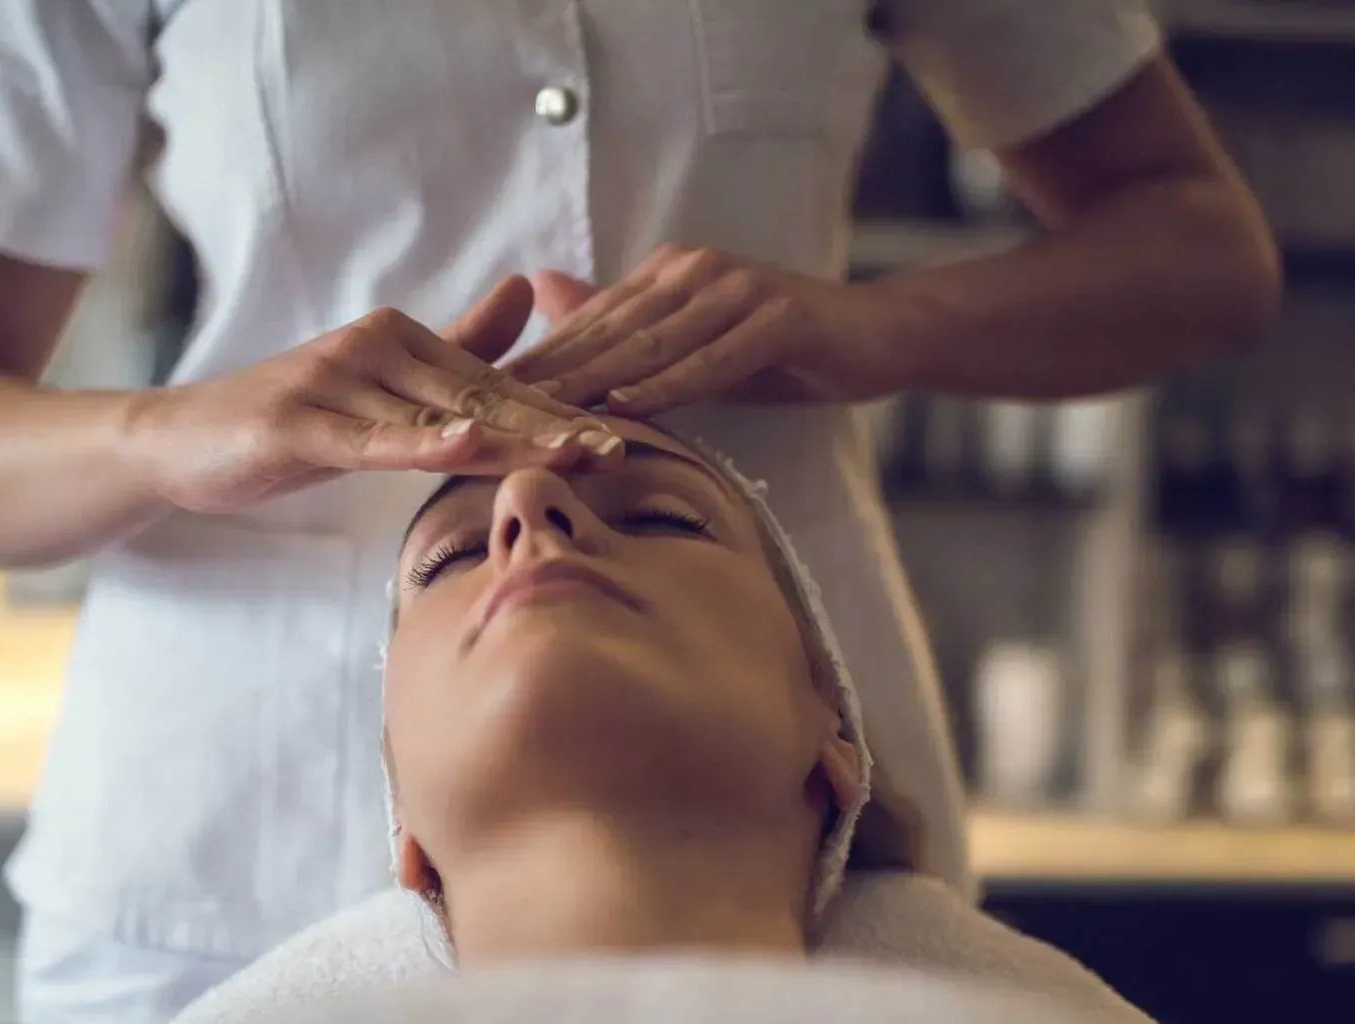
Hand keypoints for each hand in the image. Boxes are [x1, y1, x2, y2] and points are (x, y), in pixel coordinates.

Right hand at [120, 276, 623, 513]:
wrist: (182, 440)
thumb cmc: (290, 420)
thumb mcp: (377, 388)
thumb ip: (453, 345)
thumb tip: (525, 292)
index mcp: (402, 340)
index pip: (494, 385)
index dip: (557, 413)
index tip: (619, 437)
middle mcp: (375, 348)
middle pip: (480, 397)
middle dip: (551, 427)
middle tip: (616, 451)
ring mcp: (335, 383)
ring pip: (437, 418)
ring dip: (510, 438)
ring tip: (571, 455)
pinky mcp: (300, 424)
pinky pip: (373, 440)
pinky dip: (422, 443)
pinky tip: (469, 443)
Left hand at [505, 246, 897, 416]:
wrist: (877, 336)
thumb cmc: (781, 349)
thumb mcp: (695, 346)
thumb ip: (629, 330)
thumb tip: (548, 297)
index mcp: (666, 276)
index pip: (588, 326)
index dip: (533, 365)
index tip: (477, 403)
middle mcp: (694, 271)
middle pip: (608, 335)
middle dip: (546, 378)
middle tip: (487, 416)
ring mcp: (736, 288)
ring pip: (652, 346)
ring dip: (595, 385)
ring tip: (541, 420)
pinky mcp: (778, 314)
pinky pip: (713, 358)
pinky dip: (670, 385)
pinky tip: (630, 408)